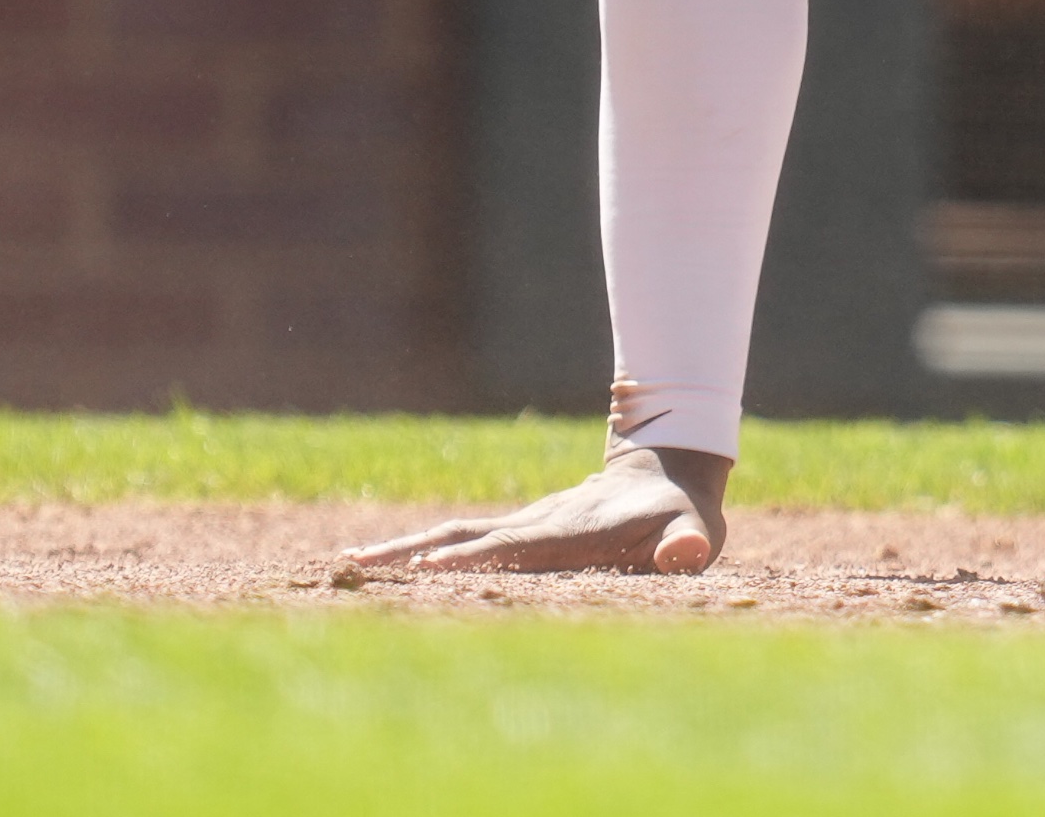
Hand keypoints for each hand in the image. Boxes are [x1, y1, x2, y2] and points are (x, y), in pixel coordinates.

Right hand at [345, 441, 731, 575]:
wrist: (665, 474)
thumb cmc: (681, 516)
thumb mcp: (694, 530)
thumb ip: (689, 544)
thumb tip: (688, 554)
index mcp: (567, 533)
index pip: (511, 548)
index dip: (472, 558)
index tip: (424, 569)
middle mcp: (535, 526)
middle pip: (463, 538)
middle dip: (411, 552)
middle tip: (354, 565)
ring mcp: (522, 527)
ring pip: (454, 535)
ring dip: (404, 550)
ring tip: (350, 562)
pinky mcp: (518, 533)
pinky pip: (462, 541)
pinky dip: (422, 552)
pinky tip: (391, 566)